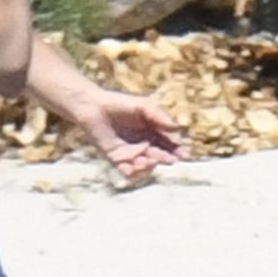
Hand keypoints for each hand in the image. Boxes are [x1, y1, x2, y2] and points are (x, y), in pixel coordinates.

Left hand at [70, 88, 186, 178]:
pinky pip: (128, 171)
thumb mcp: (143, 107)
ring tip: (148, 160)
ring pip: (146, 166)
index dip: (178, 151)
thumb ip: (159, 116)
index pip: (170, 145)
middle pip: (160, 157)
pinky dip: (134, 172)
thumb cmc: (118, 104)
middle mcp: (145, 146)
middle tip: (169, 159)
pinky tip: (136, 166)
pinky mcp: (117, 159)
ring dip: (151, 166)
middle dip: (166, 159)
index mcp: (153, 133)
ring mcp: (131, 154)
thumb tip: (178, 128)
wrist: (92, 106)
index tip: (184, 154)